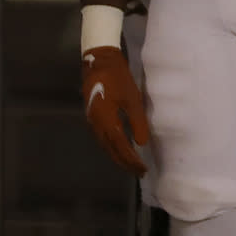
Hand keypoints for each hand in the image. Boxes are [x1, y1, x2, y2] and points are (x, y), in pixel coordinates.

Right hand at [81, 46, 148, 175]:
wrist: (99, 63)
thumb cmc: (118, 79)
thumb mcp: (132, 99)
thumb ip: (137, 121)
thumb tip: (141, 143)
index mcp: (105, 121)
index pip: (119, 146)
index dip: (130, 159)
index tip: (142, 169)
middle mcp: (96, 124)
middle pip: (111, 150)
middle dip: (125, 162)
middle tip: (139, 172)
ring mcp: (93, 121)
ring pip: (106, 145)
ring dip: (118, 156)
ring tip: (132, 165)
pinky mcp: (94, 116)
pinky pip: (104, 138)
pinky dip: (113, 147)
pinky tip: (121, 149)